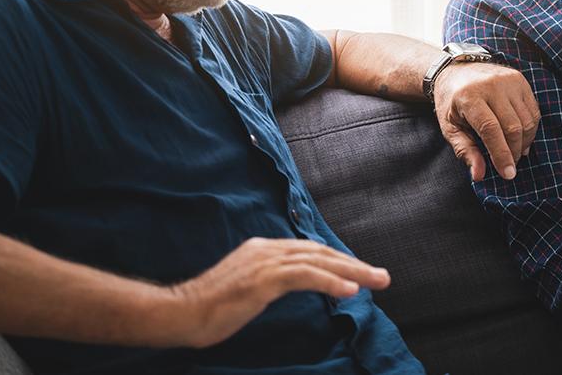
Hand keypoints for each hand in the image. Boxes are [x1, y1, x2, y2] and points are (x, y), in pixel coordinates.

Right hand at [162, 237, 389, 348]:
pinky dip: (330, 282)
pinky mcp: (263, 280)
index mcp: (264, 249)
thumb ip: (269, 281)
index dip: (339, 261)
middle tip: (383, 276)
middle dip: (355, 264)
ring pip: (320, 262)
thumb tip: (292, 284)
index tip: (361, 273)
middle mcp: (268, 249)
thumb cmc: (208, 307)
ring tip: (378, 281)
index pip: (311, 251)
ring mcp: (265, 262)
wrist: (177, 312)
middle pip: (322, 253)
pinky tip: (351, 290)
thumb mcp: (245, 288)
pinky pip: (305, 278)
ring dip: (353, 272)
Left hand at [432, 61, 540, 181]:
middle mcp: (492, 85)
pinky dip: (530, 129)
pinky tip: (521, 139)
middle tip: (509, 166)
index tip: (508, 174)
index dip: (501, 154)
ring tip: (515, 153)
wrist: (457, 70)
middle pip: (513, 126)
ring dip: (524, 142)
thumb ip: (465, 150)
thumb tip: (479, 175)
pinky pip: (533, 110)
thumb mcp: (450, 128)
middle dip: (514, 152)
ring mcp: (509, 81)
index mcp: (469, 97)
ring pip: (526, 120)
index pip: (491, 129)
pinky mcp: (520, 80)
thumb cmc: (451, 103)